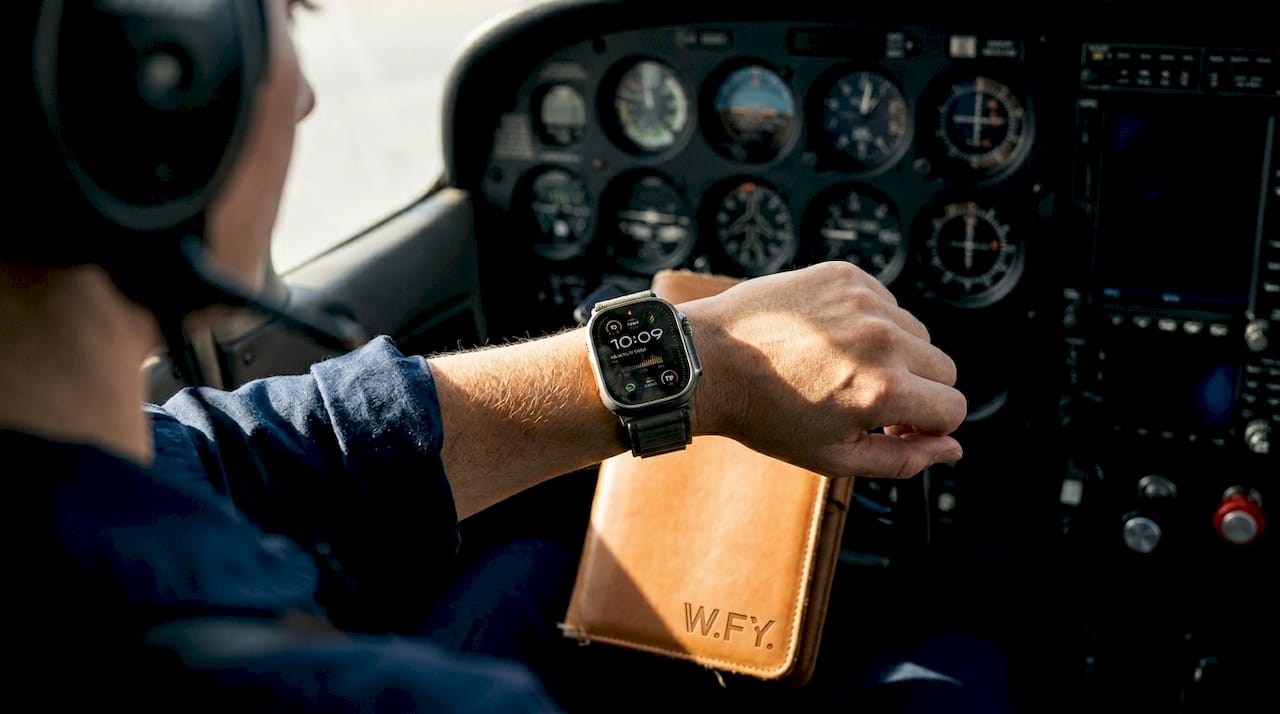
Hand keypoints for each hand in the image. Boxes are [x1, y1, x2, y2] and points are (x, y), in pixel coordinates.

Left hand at [683, 261, 965, 479]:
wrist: (708, 362)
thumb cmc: (763, 414)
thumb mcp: (833, 457)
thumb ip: (902, 459)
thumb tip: (951, 449)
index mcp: (882, 390)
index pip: (953, 408)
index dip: (928, 426)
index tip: (897, 427)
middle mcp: (880, 339)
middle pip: (943, 368)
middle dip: (917, 390)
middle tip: (869, 401)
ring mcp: (863, 301)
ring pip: (917, 333)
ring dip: (894, 354)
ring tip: (842, 368)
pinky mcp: (844, 275)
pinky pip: (885, 301)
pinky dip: (869, 321)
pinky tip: (828, 338)